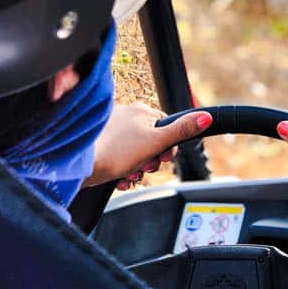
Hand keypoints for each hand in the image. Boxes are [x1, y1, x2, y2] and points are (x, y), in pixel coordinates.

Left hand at [84, 102, 212, 187]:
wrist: (82, 166)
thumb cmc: (116, 152)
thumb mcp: (156, 142)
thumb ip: (182, 130)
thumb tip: (206, 117)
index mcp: (140, 111)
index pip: (166, 126)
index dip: (168, 146)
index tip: (164, 157)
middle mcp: (126, 116)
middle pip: (152, 141)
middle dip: (151, 159)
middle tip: (145, 166)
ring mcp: (112, 130)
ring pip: (137, 152)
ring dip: (138, 168)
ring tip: (130, 173)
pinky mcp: (102, 145)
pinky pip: (121, 158)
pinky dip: (124, 170)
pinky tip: (121, 177)